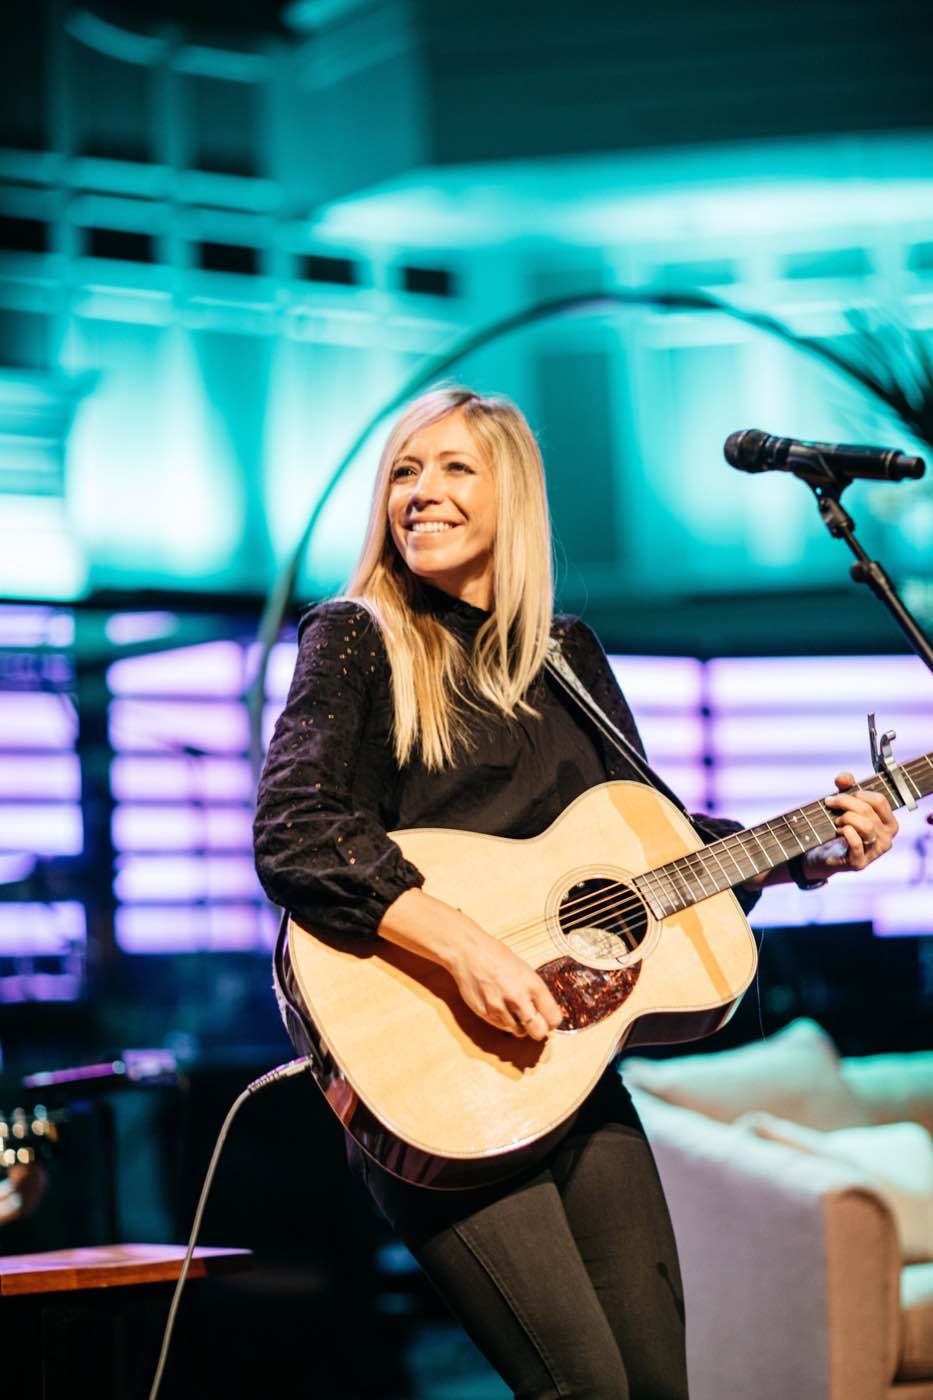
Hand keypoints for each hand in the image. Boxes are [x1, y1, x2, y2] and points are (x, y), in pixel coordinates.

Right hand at [447, 931, 563, 1041]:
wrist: (468, 951)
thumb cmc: (497, 956)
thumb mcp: (525, 970)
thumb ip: (535, 992)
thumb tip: (544, 1012)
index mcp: (533, 984)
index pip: (554, 1019)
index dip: (551, 1021)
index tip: (547, 1018)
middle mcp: (518, 998)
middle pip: (538, 1032)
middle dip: (538, 1030)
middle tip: (534, 1022)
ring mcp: (500, 1007)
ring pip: (519, 1032)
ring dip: (519, 1025)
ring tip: (513, 1009)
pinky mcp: (485, 1013)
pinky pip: (501, 1027)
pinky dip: (504, 1021)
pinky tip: (500, 1006)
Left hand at [804, 772, 898, 879]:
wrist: (823, 854)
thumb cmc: (839, 826)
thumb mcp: (844, 804)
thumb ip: (846, 787)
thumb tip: (843, 778)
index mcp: (889, 823)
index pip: (880, 800)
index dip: (858, 793)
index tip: (841, 794)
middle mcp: (887, 838)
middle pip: (868, 811)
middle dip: (845, 802)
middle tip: (830, 803)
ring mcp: (875, 852)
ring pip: (866, 826)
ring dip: (846, 818)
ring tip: (836, 821)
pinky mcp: (859, 862)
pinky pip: (856, 842)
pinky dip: (845, 832)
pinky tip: (837, 831)